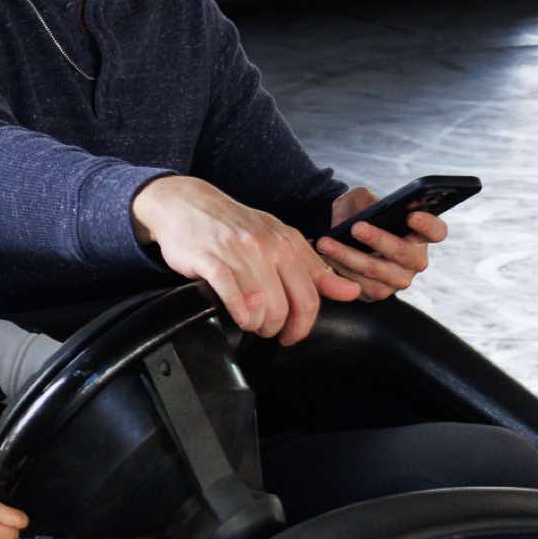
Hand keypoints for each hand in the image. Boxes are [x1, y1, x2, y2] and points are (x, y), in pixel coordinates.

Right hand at [132, 176, 360, 344]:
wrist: (186, 204)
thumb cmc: (233, 226)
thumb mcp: (278, 239)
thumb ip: (314, 268)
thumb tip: (351, 292)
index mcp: (287, 242)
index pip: (311, 296)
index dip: (304, 324)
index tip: (292, 334)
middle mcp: (266, 246)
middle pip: (287, 307)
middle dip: (279, 329)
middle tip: (267, 330)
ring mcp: (238, 253)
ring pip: (261, 308)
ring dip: (257, 325)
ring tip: (249, 322)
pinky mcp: (210, 260)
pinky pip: (232, 297)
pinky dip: (238, 314)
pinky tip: (237, 316)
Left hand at [316, 186, 444, 300]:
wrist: (341, 237)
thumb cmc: (358, 214)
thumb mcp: (358, 199)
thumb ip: (360, 200)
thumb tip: (352, 217)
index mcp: (419, 234)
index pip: (436, 231)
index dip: (427, 224)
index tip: (411, 215)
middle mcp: (414, 260)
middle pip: (403, 253)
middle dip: (377, 239)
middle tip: (355, 227)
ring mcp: (398, 279)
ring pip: (376, 271)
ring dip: (348, 256)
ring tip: (325, 243)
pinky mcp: (377, 293)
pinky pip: (359, 285)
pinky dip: (337, 269)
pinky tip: (321, 256)